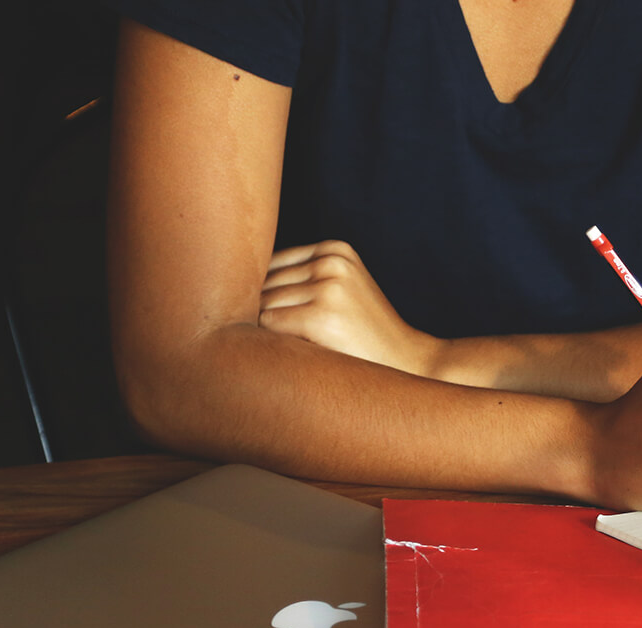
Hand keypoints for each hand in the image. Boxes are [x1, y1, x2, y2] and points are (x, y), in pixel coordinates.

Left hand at [259, 241, 439, 374]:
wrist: (411, 362)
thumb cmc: (367, 333)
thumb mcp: (343, 290)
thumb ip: (302, 280)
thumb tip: (230, 286)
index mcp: (335, 249)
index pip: (270, 264)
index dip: (260, 294)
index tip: (261, 318)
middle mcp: (331, 262)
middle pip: (262, 283)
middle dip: (256, 310)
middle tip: (262, 339)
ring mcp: (328, 287)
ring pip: (260, 304)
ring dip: (257, 327)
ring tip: (272, 349)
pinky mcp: (322, 316)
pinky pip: (267, 325)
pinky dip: (265, 342)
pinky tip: (278, 355)